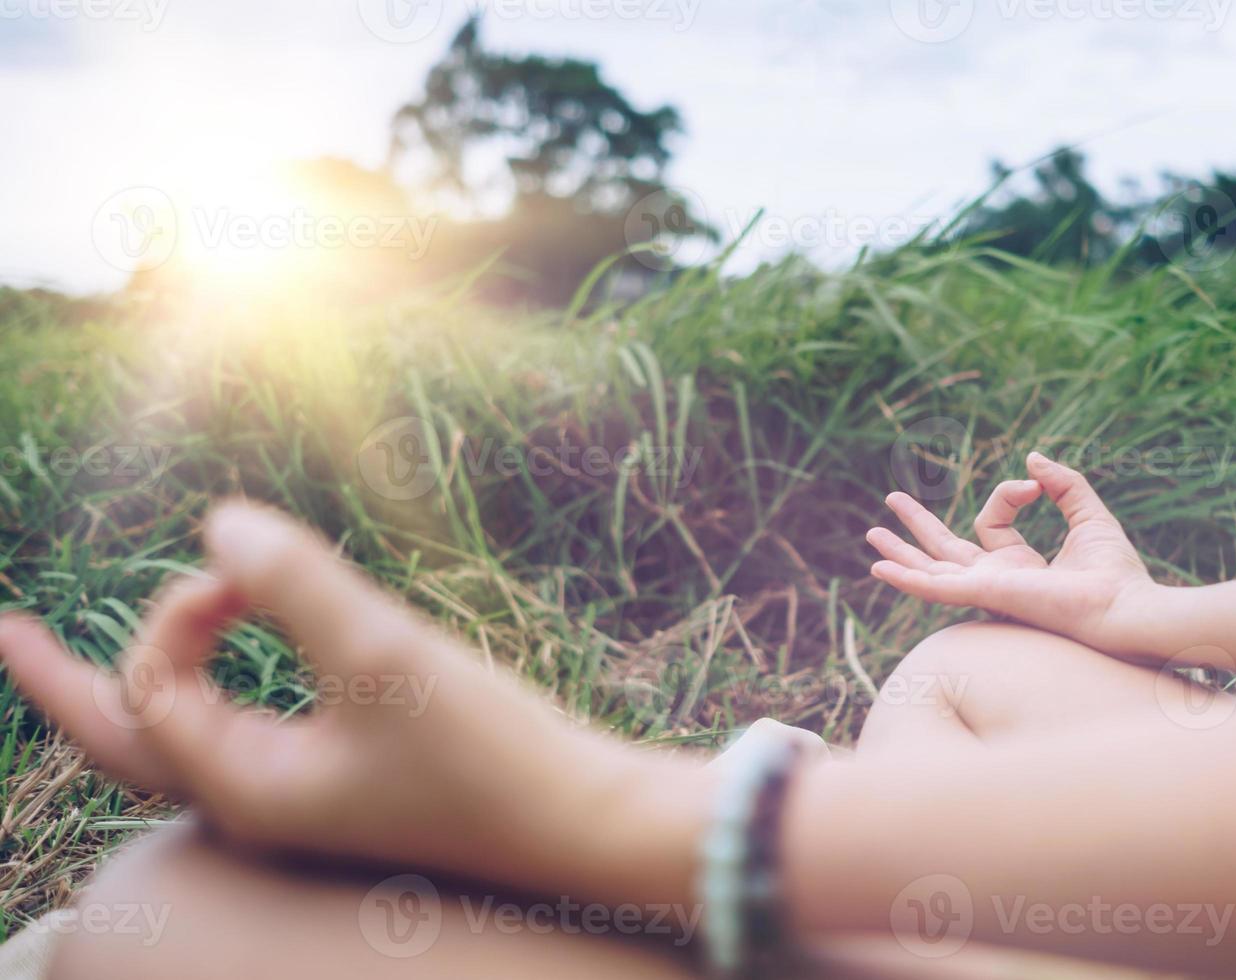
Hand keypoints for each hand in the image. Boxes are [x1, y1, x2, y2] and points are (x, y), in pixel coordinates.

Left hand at [0, 502, 700, 901]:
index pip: (155, 681)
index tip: (250, 572)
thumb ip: (296, 583)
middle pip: (124, 742)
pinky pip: (243, 735)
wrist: (584, 827)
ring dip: (132, 688)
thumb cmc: (491, 758)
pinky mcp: (351, 781)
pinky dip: (211, 692)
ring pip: (181, 743)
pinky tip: (228, 667)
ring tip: (82, 661)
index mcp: (245, 789)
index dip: (183, 607)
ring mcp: (303, 798)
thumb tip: (215, 521)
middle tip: (3, 632)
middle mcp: (257, 802)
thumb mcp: (386, 658)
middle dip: (58, 684)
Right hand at [866, 452, 1159, 656]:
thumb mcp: (1088, 514)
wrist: (1124, 605)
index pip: (991, 522)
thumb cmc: (1116, 572)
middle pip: (943, 552)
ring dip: (900, 554)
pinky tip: (880, 570)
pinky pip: (937, 589)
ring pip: (930, 572)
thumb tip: (1033, 460)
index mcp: (1018, 567)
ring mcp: (986, 592)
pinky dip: (906, 579)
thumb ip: (1063, 484)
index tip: (1035, 485)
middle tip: (891, 500)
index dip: (1008, 494)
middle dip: (916, 526)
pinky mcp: (986, 596)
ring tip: (872, 536)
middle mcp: (996, 581)